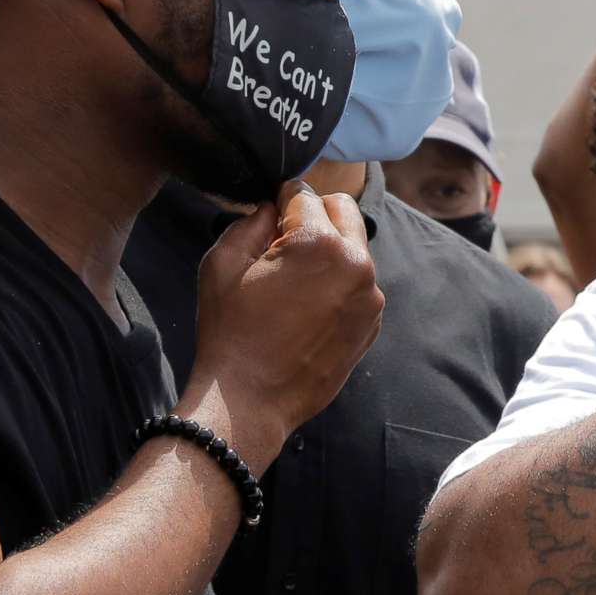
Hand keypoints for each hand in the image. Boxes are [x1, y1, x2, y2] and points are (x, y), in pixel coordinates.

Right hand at [182, 182, 383, 466]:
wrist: (249, 400)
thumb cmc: (230, 331)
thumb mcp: (223, 263)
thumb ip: (252, 221)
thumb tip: (273, 208)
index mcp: (320, 243)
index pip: (304, 195)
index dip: (280, 200)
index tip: (269, 213)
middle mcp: (357, 264)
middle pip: (342, 210)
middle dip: (313, 216)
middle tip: (282, 242)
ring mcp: (370, 296)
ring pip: (354, 248)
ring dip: (328, 251)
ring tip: (292, 282)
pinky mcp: (372, 322)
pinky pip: (359, 284)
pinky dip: (338, 284)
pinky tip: (306, 309)